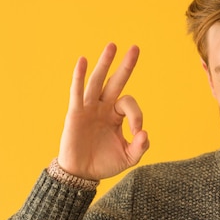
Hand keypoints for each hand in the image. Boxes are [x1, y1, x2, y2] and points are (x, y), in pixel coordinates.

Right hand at [57, 43, 149, 179]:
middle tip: (135, 48)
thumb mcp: (128, 158)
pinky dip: (79, 76)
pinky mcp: (75, 113)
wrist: (82, 174)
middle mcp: (103, 107)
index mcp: (116, 115)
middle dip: (126, 66)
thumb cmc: (104, 163)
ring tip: (112, 46)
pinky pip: (77, 92)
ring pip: (97, 81)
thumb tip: (145, 134)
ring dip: (105, 63)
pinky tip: (83, 60)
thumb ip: (140, 147)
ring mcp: (89, 108)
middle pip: (115, 82)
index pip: (129, 105)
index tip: (138, 133)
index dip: (137, 116)